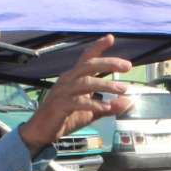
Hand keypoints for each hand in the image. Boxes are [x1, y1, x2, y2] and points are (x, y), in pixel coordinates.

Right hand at [15, 36, 131, 153]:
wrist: (41, 132)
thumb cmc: (65, 118)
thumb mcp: (91, 112)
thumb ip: (109, 106)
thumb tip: (129, 102)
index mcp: (74, 78)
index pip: (86, 58)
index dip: (97, 47)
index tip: (110, 38)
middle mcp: (67, 80)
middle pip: (88, 65)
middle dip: (108, 63)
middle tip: (127, 66)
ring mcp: (62, 92)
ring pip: (85, 83)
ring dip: (105, 85)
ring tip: (122, 89)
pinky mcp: (59, 105)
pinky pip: (78, 102)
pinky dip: (93, 104)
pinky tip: (106, 107)